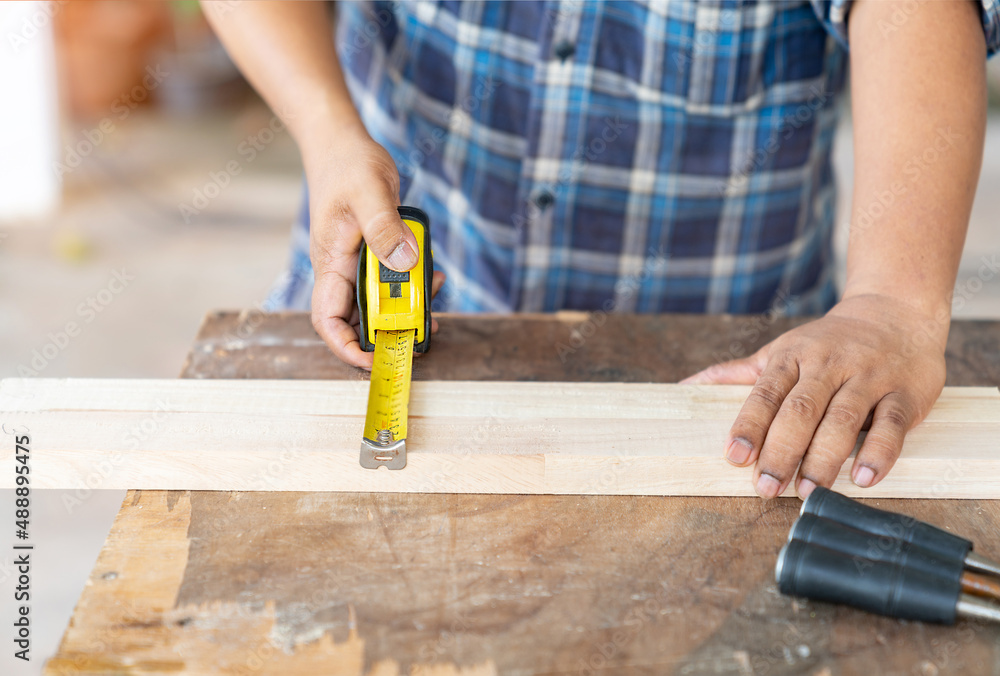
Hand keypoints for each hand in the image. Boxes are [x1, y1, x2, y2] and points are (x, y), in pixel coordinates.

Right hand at [304, 124, 443, 368]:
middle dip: (389, 331)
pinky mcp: (372, 252)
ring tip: (433, 299)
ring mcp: (355, 262)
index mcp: (330, 262)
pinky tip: (431, 274)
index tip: (376, 359)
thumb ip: (386, 228)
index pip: (328, 320)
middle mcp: (340, 269)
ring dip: (406, 306)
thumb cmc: (347, 164)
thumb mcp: (369, 192)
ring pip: (378, 301)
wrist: (342, 143)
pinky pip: (391, 279)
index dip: (347, 348)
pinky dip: (412, 283)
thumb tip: (405, 264)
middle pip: (358, 319)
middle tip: (423, 330)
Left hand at [682, 294, 947, 498]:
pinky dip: (878, 453)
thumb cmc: (828, 343)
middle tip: (767, 488)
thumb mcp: (781, 351)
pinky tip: (863, 478)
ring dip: (825, 458)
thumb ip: (737, 374)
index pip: (766, 394)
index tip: (734, 456)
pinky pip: (892, 425)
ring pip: (844, 419)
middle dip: (782, 451)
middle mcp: (829, 366)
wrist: (895, 313)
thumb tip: (684, 387)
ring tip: (808, 491)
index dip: (749, 425)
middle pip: (801, 411)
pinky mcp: (905, 394)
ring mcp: (868, 378)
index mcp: (792, 357)